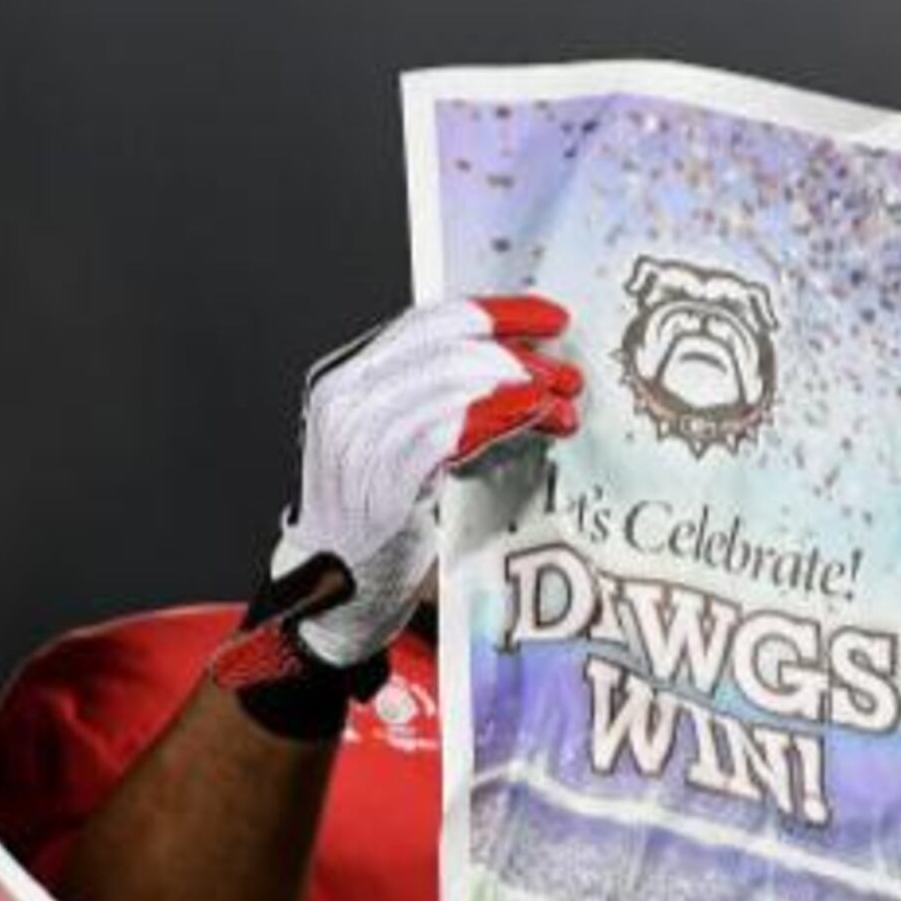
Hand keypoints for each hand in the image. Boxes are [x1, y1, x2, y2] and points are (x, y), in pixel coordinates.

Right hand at [265, 295, 579, 669]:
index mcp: (344, 375)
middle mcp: (345, 396)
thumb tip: (514, 359)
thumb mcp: (389, 436)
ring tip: (561, 404)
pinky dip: (505, 416)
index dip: (499, 313)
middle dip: (519, 353)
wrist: (335, 587)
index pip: (430, 318)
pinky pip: (456, 427)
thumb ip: (430, 393)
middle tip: (565, 374)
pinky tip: (537, 420)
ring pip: (456, 379)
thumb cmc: (371, 514)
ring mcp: (361, 435)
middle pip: (449, 343)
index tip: (550, 319)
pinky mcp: (385, 476)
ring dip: (523, 386)